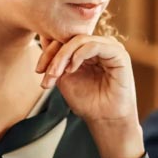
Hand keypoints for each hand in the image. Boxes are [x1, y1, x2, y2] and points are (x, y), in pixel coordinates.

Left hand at [35, 35, 143, 157]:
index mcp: (88, 50)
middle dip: (54, 55)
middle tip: (45, 73)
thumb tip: (43, 38)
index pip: (66, 39)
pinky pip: (94, 45)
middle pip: (71, 38)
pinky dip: (78, 55)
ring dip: (63, 56)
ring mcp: (110, 48)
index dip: (49, 52)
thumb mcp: (64, 77)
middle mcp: (100, 45)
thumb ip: (56, 60)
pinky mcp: (119, 54)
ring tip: (56, 74)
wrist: (104, 119)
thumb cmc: (87, 101)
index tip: (39, 71)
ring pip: (80, 40)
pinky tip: (71, 69)